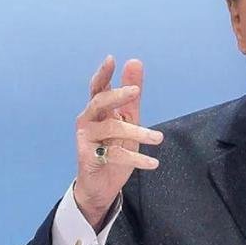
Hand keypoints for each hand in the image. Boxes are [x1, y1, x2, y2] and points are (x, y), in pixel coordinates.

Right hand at [73, 56, 163, 228]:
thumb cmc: (113, 148)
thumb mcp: (127, 120)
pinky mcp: (88, 157)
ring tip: (158, 138)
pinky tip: (153, 163)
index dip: (103, 73)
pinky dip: (136, 159)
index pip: (98, 87)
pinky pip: (115, 154)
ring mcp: (86, 138)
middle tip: (135, 91)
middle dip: (116, 95)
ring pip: (111, 129)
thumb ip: (132, 96)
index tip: (111, 59)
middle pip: (99, 102)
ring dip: (138, 133)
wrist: (101, 185)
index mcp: (97, 109)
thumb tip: (134, 62)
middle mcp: (88, 120)